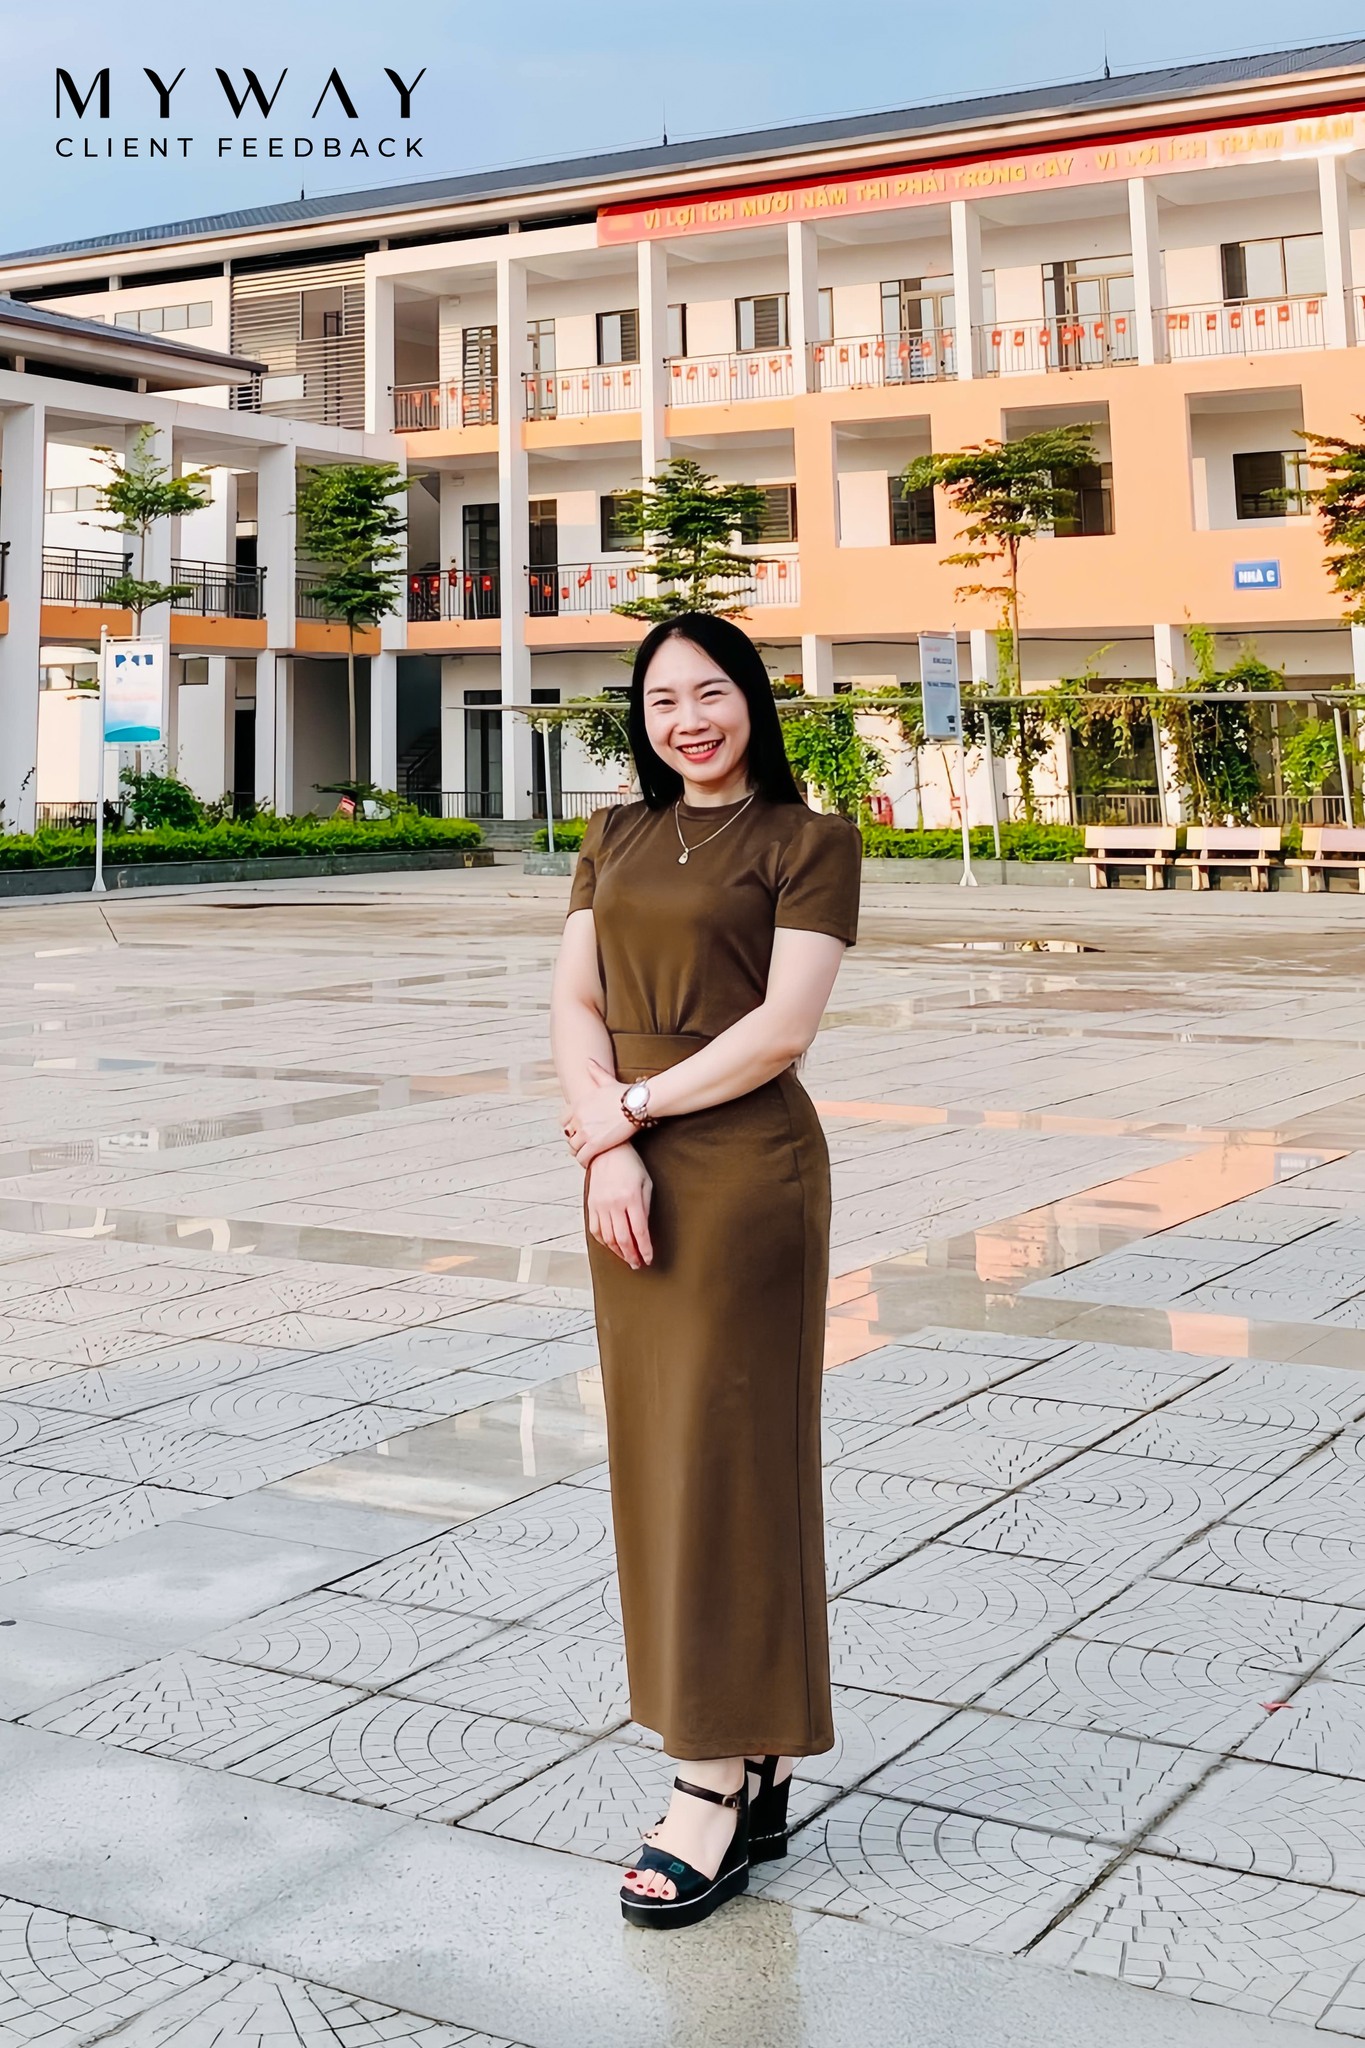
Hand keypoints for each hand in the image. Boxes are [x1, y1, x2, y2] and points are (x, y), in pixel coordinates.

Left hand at [563, 1057, 635, 1166]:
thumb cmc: (624, 1093)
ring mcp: (586, 1132)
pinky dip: (584, 1162)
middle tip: (582, 1145)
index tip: (577, 1131)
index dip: (570, 1127)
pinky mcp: (595, 1144)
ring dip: (578, 1152)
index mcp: (579, 1105)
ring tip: (586, 1155)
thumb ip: (595, 1072)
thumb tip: (589, 1061)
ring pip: (573, 1148)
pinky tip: (590, 1162)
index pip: (563, 1120)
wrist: (636, 1104)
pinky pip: (583, 1158)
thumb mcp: (606, 1080)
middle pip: (568, 1135)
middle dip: (574, 1140)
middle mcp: (579, 1118)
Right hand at [586, 1146, 653, 1268]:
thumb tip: (644, 1230)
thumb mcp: (646, 1183)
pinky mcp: (591, 1205)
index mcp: (630, 1198)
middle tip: (638, 1264)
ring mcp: (600, 1205)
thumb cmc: (630, 1165)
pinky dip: (604, 1242)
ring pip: (608, 1238)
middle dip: (631, 1255)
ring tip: (627, 1258)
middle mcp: (613, 1204)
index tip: (649, 1258)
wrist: (606, 1151)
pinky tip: (612, 1246)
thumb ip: (645, 1207)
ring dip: (618, 1252)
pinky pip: (595, 1230)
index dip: (645, 1249)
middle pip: (622, 1239)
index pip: (639, 1231)